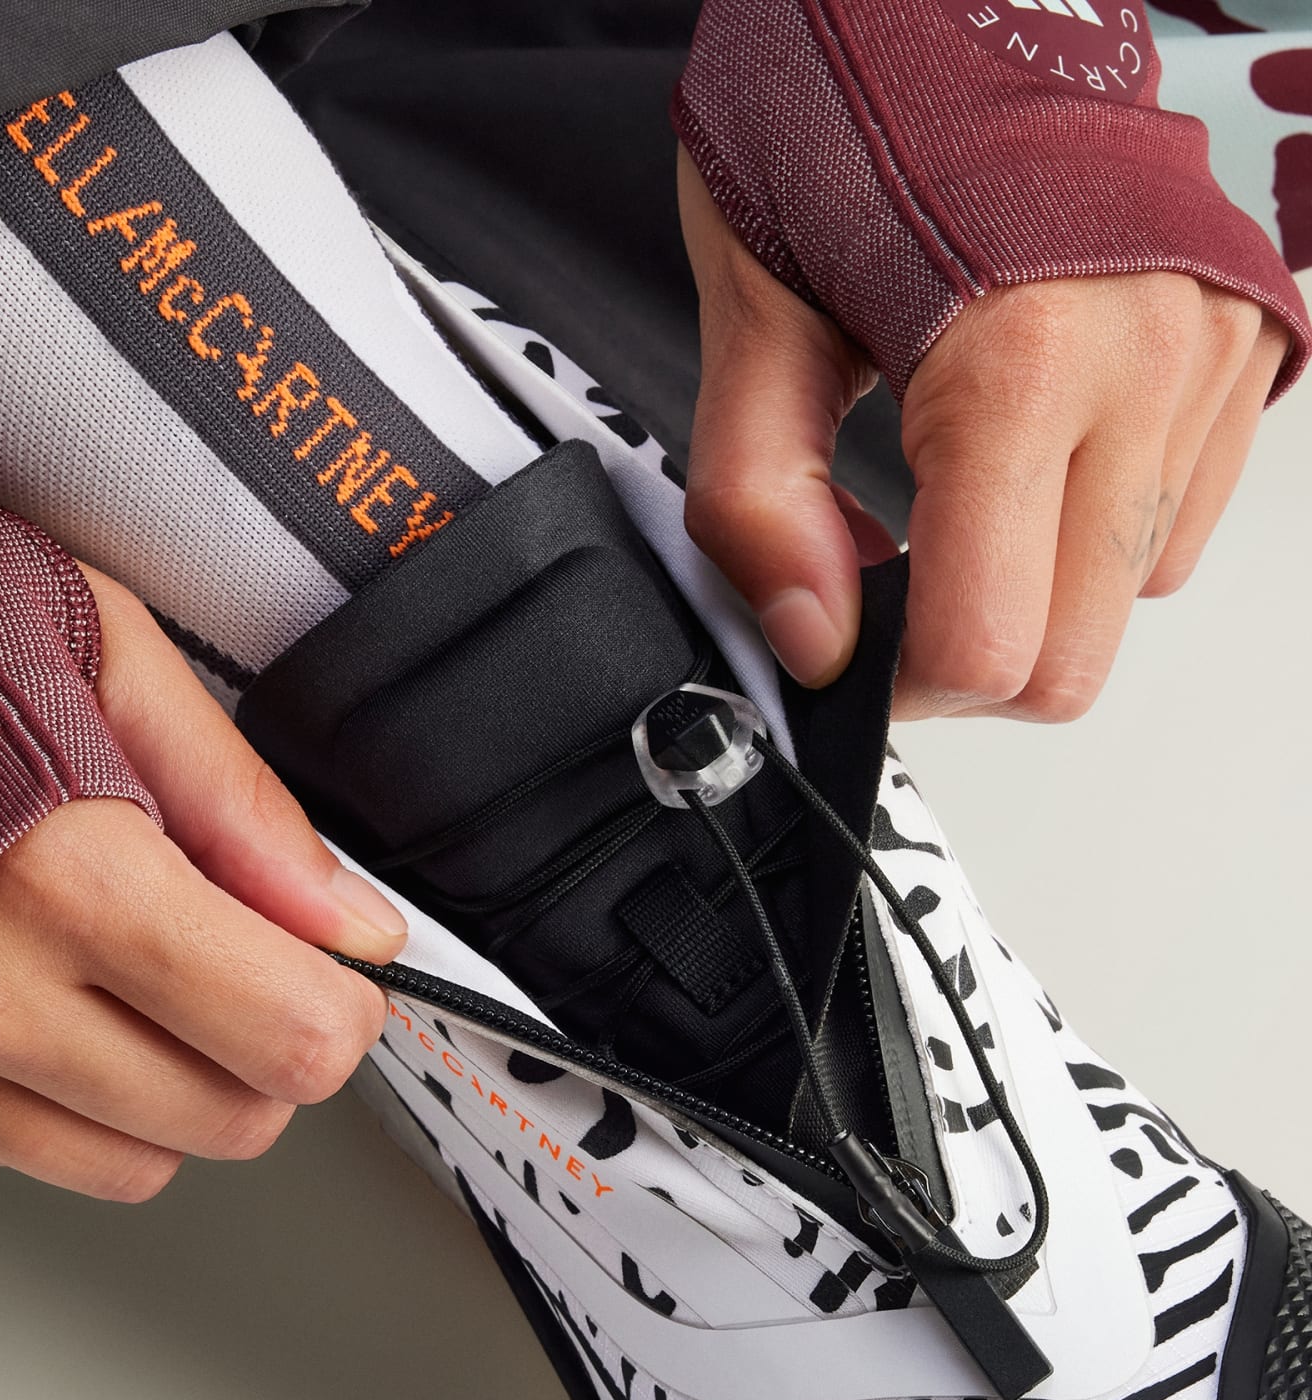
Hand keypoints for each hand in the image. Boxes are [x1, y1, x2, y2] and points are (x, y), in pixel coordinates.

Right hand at [0, 566, 404, 1196]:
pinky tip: (7, 975)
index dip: (335, 1005)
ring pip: (125, 1165)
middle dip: (258, 1046)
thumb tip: (348, 925)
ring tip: (106, 957)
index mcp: (58, 875)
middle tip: (219, 945)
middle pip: (223, 1123)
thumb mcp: (93, 639)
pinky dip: (46, 1091)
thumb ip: (240, 802)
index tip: (321, 958)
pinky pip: (10, 1153)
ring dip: (158, 1084)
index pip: (285, 1040)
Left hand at [676, 149, 1289, 721]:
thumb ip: (759, 500)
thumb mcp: (751, 311)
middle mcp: (1148, 366)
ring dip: (1032, 589)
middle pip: (1073, 661)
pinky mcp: (1246, 345)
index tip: (848, 646)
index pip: (989, 649)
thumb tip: (810, 644)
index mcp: (1019, 364)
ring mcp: (1211, 356)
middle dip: (969, 662)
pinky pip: (1175, 521)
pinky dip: (1090, 527)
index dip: (900, 686)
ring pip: (1126, 596)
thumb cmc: (846, 114)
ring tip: (953, 490)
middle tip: (890, 591)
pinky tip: (1025, 451)